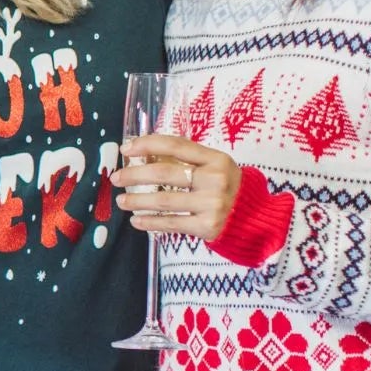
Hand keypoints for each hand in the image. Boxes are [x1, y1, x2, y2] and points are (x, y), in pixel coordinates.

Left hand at [112, 134, 242, 241]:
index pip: (175, 145)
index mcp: (216, 159)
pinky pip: (171, 223)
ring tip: (122, 201)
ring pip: (163, 201)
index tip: (125, 149)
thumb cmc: (227, 187)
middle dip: (134, 175)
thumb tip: (143, 154)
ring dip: (136, 201)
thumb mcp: (215, 166)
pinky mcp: (208, 226)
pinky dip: (149, 222)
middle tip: (115, 178)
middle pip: (164, 173)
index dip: (147, 144)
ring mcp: (212, 204)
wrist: (255, 218)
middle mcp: (215, 179)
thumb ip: (187, 159)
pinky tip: (136, 221)